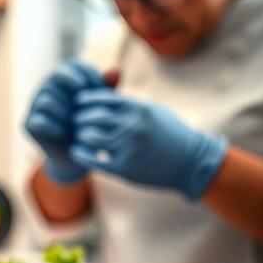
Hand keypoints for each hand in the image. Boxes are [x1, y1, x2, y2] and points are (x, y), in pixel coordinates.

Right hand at [24, 59, 106, 184]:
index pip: (70, 65)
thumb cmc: (90, 125)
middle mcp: (45, 88)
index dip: (86, 73)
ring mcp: (34, 106)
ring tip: (76, 122)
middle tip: (87, 105)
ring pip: (46, 99)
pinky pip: (39, 120)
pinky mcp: (28, 123)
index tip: (99, 88)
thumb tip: (115, 70)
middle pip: (55, 77)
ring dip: (64, 111)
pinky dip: (54, 127)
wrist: (76, 154)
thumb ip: (108, 89)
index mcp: (61, 79)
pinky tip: (65, 133)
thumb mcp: (101, 107)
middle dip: (74, 92)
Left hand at [70, 88, 227, 200]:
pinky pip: (94, 160)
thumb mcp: (153, 111)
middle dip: (79, 118)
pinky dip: (82, 155)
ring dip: (80, 136)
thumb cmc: (170, 133)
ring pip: (90, 137)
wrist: (190, 162)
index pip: (103, 99)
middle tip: (73, 120)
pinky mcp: (125, 169)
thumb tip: (105, 94)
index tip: (78, 102)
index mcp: (139, 109)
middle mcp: (133, 126)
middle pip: (92, 117)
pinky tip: (76, 152)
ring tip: (78, 135)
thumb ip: (130, 104)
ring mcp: (128, 148)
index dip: (86, 100)